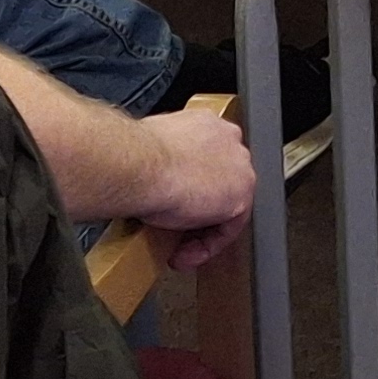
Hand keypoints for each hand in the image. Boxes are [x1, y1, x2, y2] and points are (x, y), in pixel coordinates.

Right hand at [130, 107, 258, 267]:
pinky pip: (227, 228)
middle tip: (175, 231)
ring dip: (201, 232)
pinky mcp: (241, 196)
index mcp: (207, 124)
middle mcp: (229, 140)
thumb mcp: (153, 149)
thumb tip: (156, 174)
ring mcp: (239, 167)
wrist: (140, 166)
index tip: (172, 204)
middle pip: (221, 183)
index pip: (208, 161)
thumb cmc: (136, 156)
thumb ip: (167, 158)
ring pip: (226, 206)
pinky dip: (206, 246)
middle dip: (199, 211)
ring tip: (177, 249)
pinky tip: (183, 254)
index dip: (190, 188)